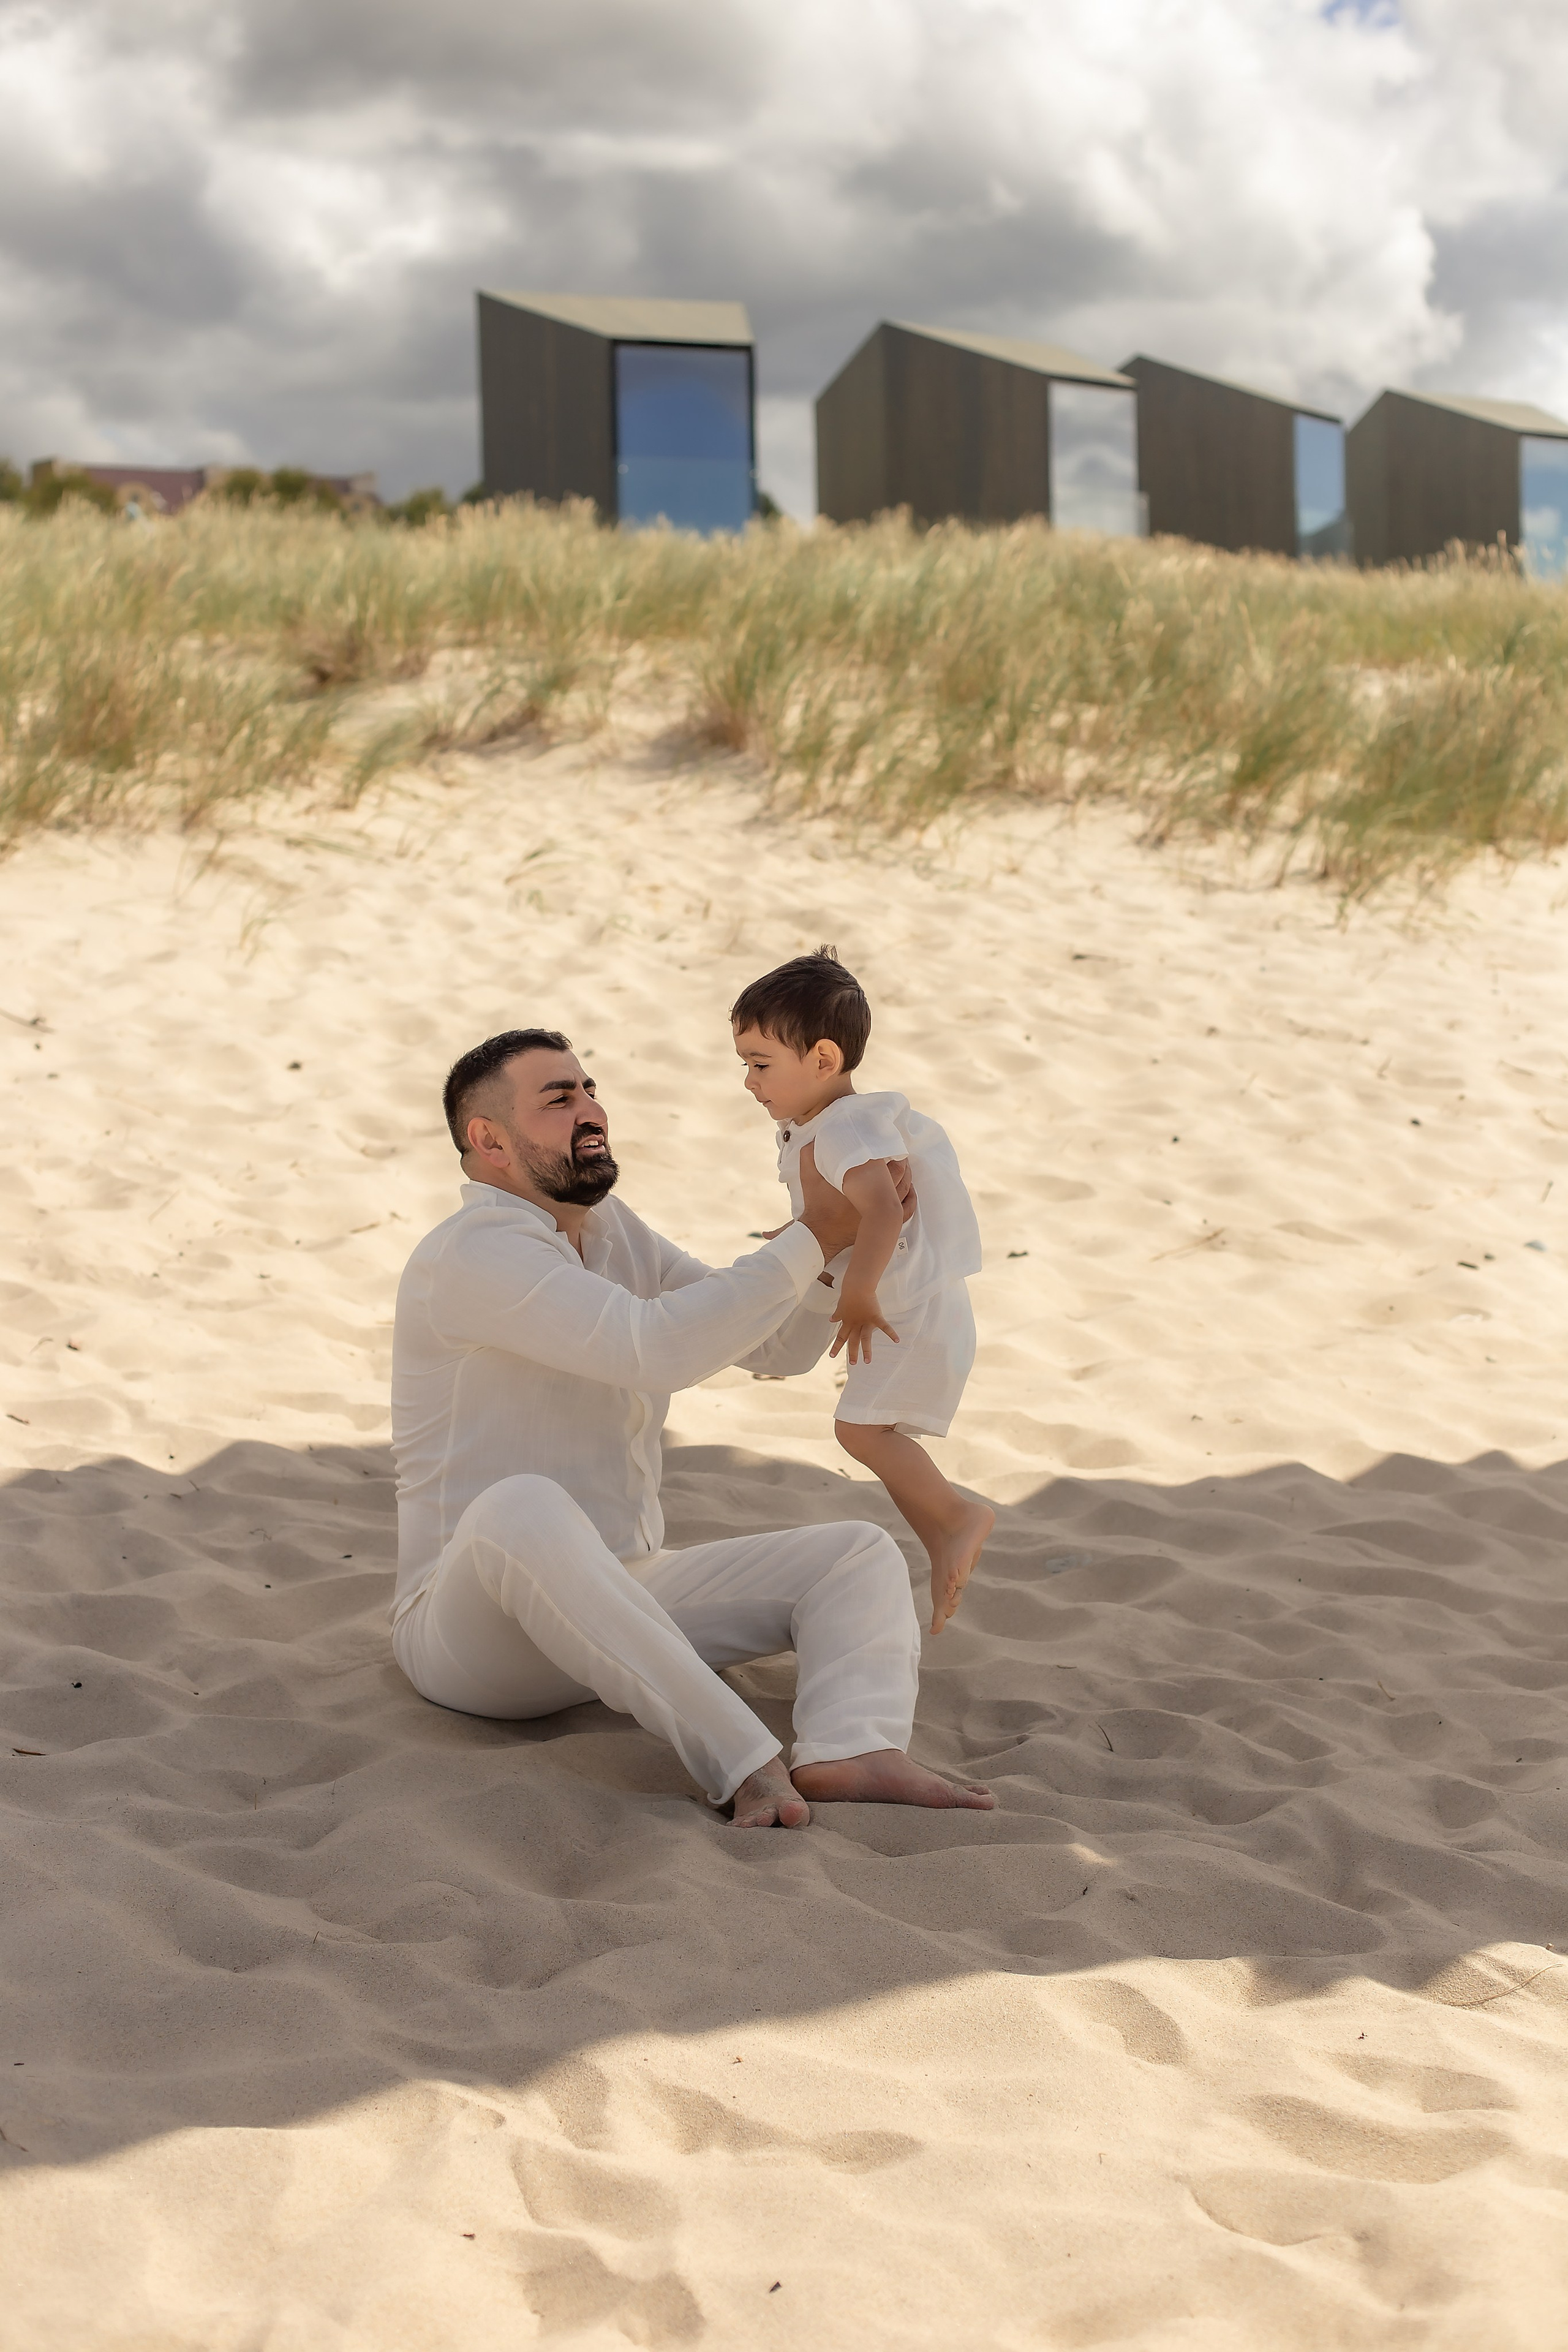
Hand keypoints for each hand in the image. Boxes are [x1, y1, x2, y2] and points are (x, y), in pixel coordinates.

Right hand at [798, 1144, 917, 1261]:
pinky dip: (910, 1198)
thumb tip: (816, 1138)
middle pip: (899, 1175)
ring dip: (907, 1177)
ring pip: (904, 1190)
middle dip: (901, 1163)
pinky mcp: (883, 1222)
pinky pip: (906, 1210)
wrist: (820, 1235)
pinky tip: (910, 1190)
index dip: (888, 1150)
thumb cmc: (817, 1205)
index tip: (887, 1143)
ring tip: (905, 1167)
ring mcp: (881, 1211)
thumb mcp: (809, 1178)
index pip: (884, 1162)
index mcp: (862, 1182)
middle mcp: (876, 1197)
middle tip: (899, 1153)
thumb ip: (810, 1155)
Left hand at [829, 1288, 899, 1365]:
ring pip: (865, 1338)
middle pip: (853, 1341)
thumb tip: (831, 1319)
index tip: (831, 1356)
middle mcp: (855, 1324)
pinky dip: (891, 1333)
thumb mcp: (840, 1307)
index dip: (836, 1346)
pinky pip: (884, 1326)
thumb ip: (837, 1315)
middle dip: (852, 1353)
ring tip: (868, 1361)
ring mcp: (865, 1322)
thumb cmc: (849, 1295)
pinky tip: (897, 1340)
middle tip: (853, 1364)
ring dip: (866, 1350)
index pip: (840, 1337)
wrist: (857, 1286)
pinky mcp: (875, 1317)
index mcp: (847, 1322)